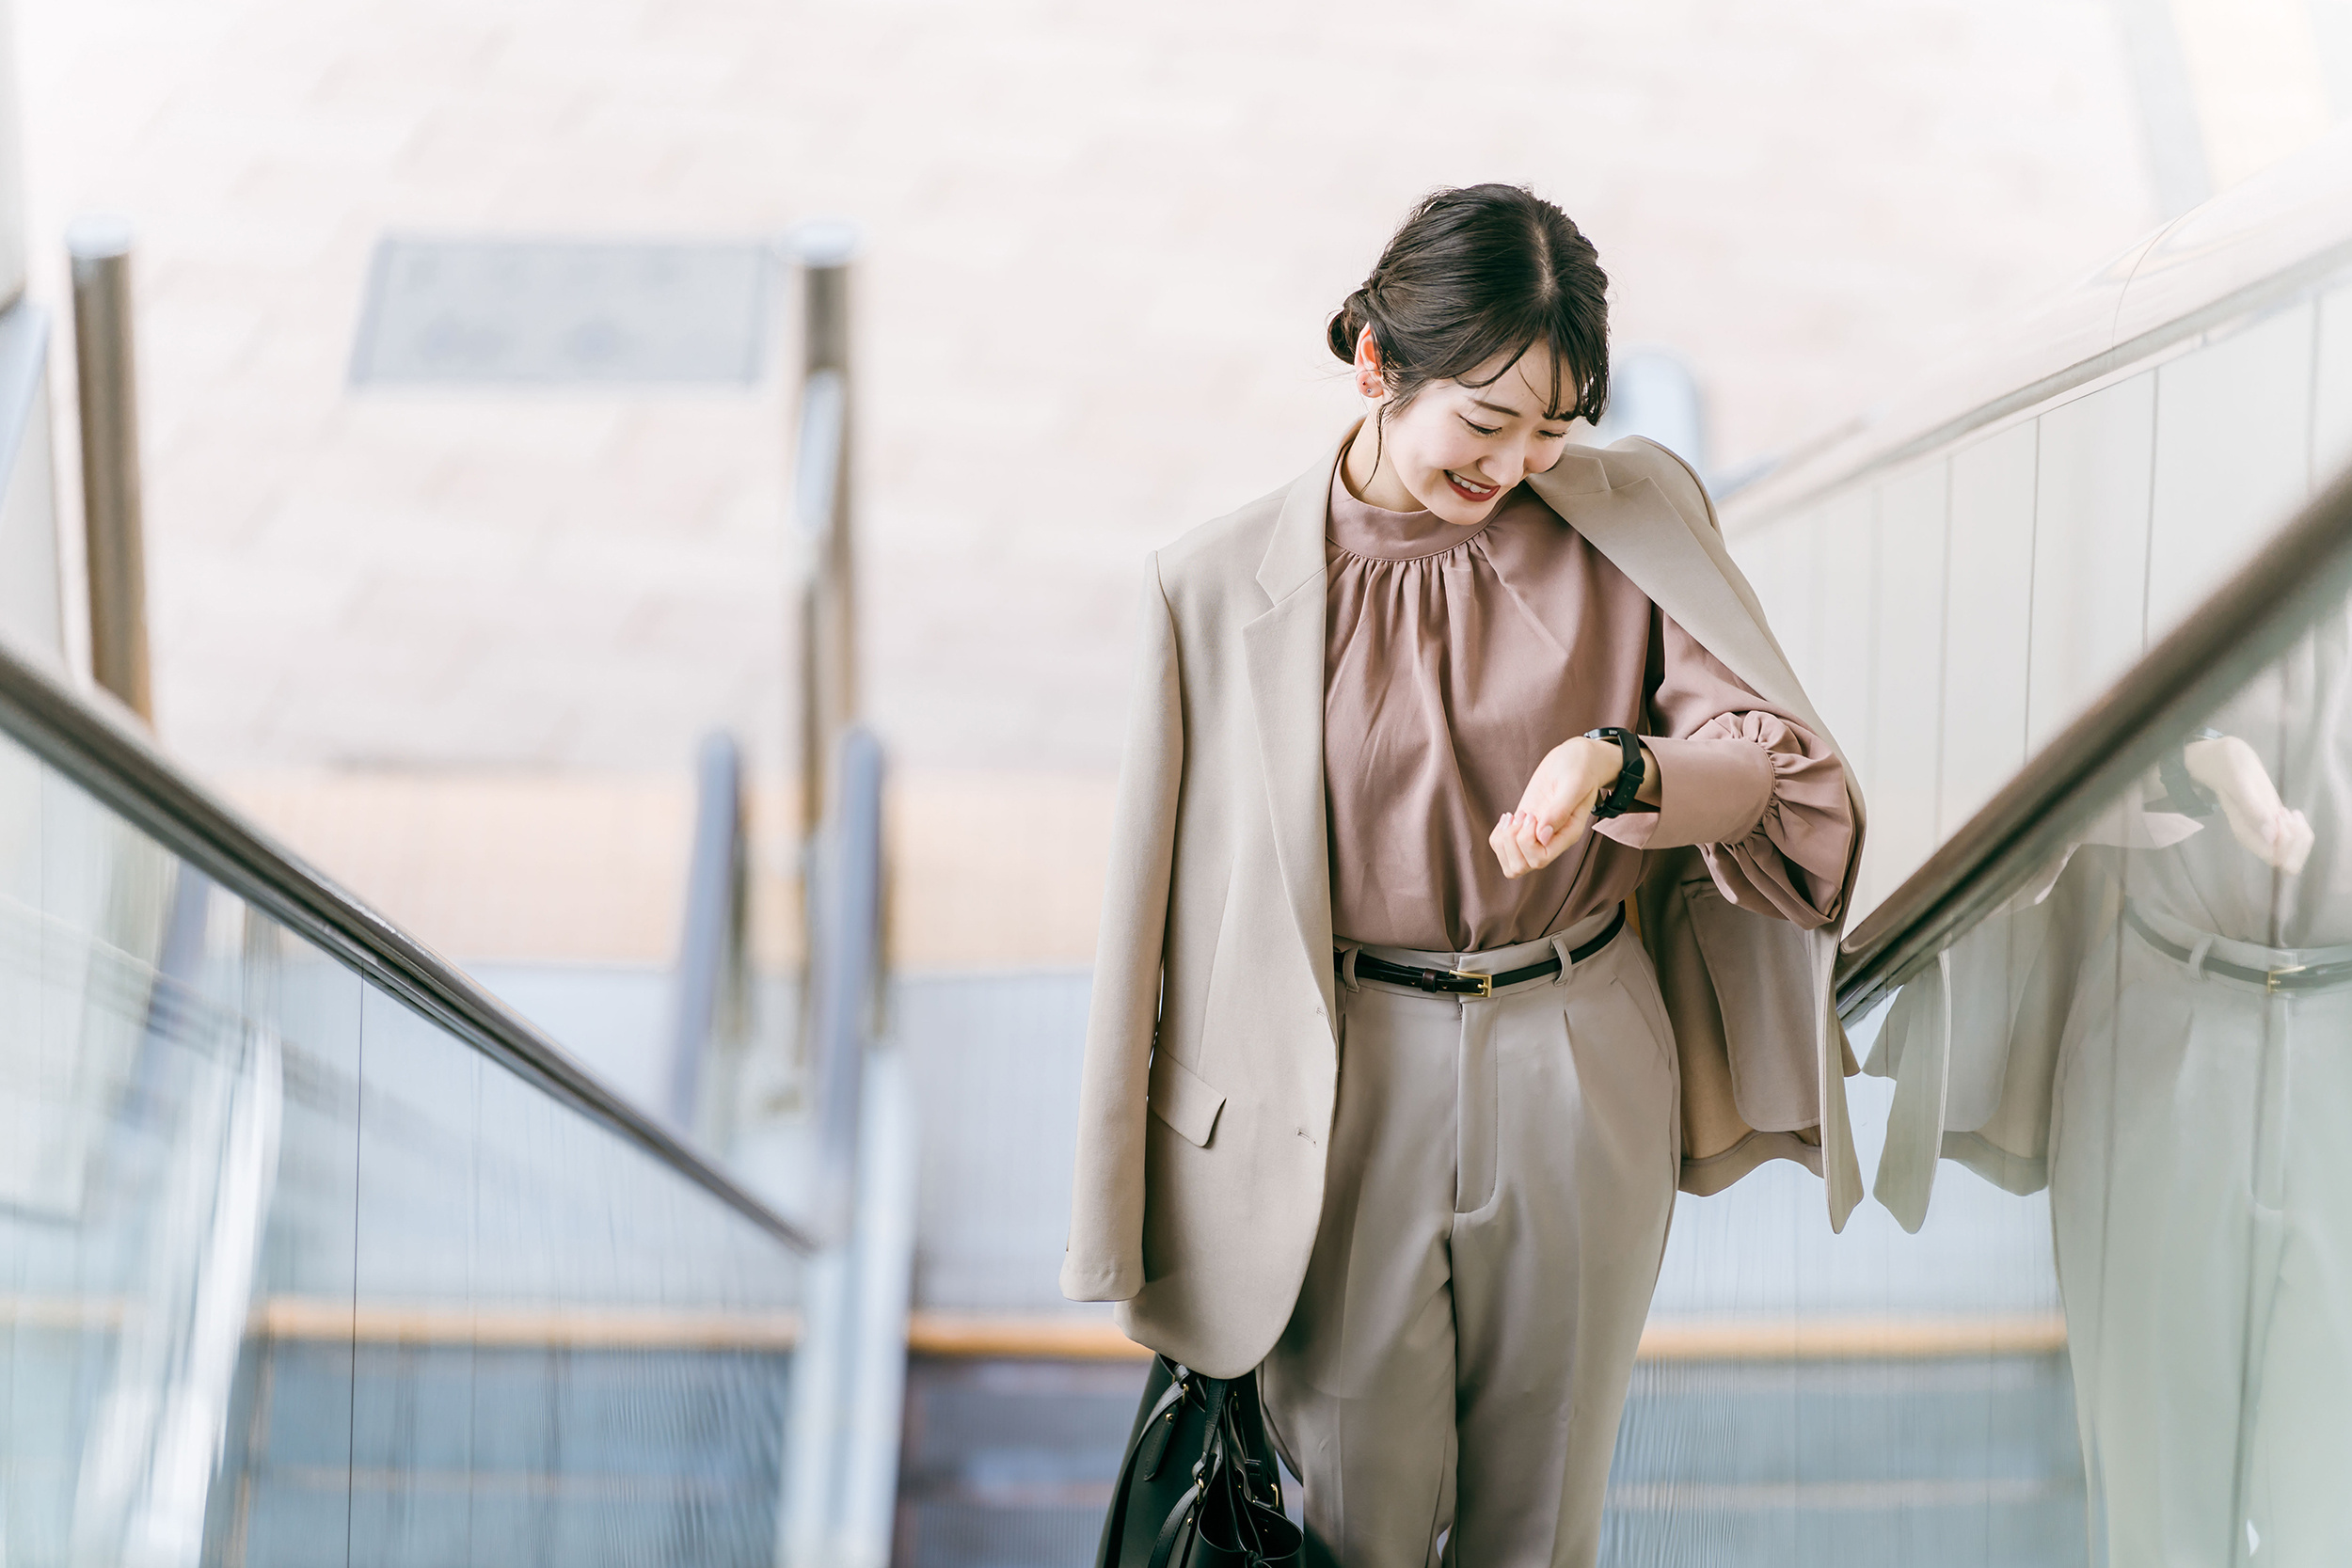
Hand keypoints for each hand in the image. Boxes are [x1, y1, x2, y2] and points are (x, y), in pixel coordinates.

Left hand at [1490, 736, 1628, 878]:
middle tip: (1521, 816)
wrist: (1577, 758)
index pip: (1540, 859)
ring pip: (1510, 862)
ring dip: (1503, 840)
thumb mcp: (1574, 783)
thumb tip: (1542, 837)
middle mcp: (1552, 840)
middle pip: (1521, 867)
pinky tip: (1508, 817)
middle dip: (1512, 843)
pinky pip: (1503, 846)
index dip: (1527, 841)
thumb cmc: (1580, 768)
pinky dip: (1499, 834)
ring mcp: (1536, 835)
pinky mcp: (1524, 826)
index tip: (1531, 815)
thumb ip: (1560, 810)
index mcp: (1567, 834)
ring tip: (1513, 816)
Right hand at [2184, 736, 2313, 873]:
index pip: (2275, 857)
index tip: (2279, 816)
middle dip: (2296, 839)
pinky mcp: (2274, 823)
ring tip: (2290, 812)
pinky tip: (2293, 812)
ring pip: (2295, 849)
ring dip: (2300, 833)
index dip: (2287, 841)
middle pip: (2287, 859)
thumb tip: (2271, 838)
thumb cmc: (2228, 769)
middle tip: (2286, 813)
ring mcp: (2266, 831)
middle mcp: (2256, 836)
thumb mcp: (2239, 784)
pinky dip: (2301, 827)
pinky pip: (2295, 838)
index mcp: (2245, 832)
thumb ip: (2253, 810)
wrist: (2223, 760)